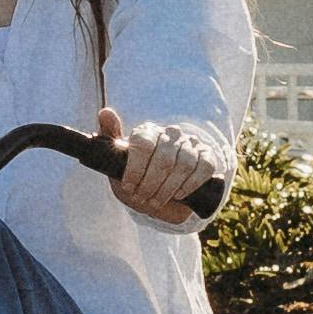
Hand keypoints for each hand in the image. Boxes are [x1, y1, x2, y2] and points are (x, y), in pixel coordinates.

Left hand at [100, 105, 221, 220]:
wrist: (159, 190)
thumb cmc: (136, 173)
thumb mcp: (118, 160)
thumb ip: (110, 136)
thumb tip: (105, 112)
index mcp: (147, 131)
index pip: (144, 144)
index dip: (135, 169)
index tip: (129, 187)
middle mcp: (170, 134)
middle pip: (164, 158)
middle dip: (151, 184)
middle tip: (143, 198)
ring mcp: (190, 144)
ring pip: (184, 165)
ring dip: (169, 188)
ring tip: (157, 201)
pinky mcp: (206, 156)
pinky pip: (204, 168)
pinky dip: (191, 184)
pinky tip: (179, 195)